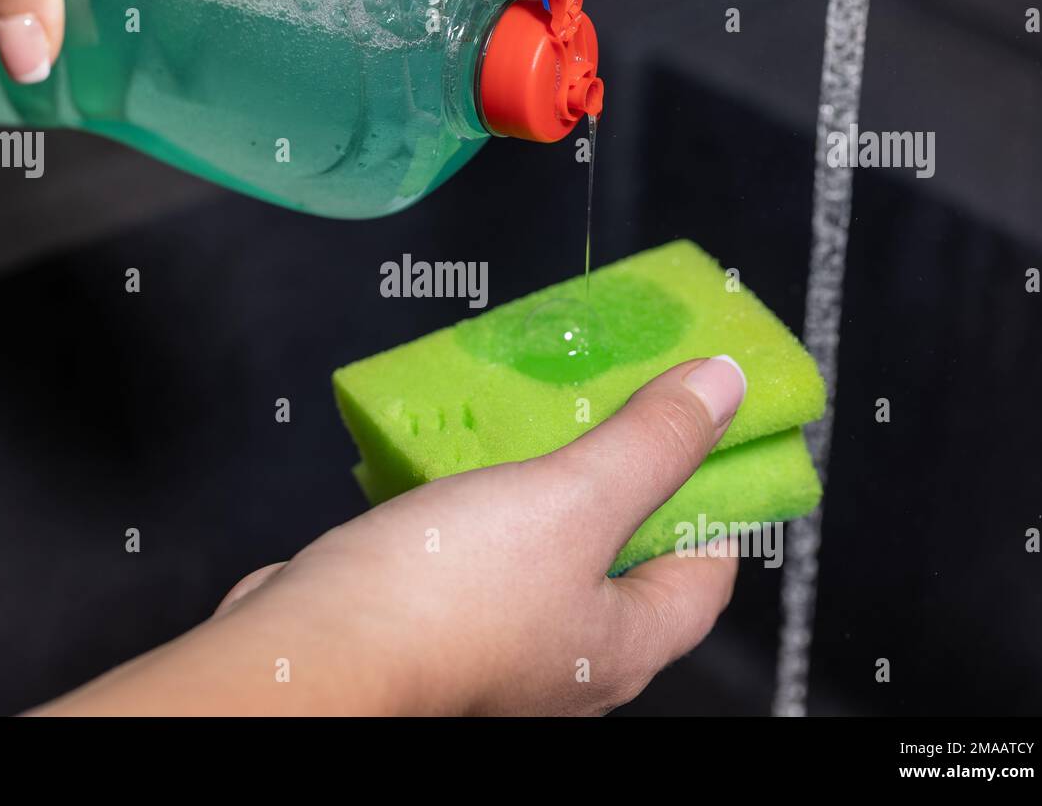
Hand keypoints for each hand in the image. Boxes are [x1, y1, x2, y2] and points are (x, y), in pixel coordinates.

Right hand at [33, 357, 746, 715]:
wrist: (312, 652)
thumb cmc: (452, 594)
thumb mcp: (572, 501)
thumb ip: (651, 445)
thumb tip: (729, 387)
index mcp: (623, 642)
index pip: (707, 571)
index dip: (716, 498)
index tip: (702, 430)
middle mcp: (567, 654)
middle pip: (622, 555)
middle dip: (623, 476)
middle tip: (617, 402)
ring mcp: (495, 640)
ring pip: (542, 548)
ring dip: (544, 482)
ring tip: (541, 411)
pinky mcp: (430, 617)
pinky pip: (476, 549)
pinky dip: (479, 499)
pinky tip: (462, 450)